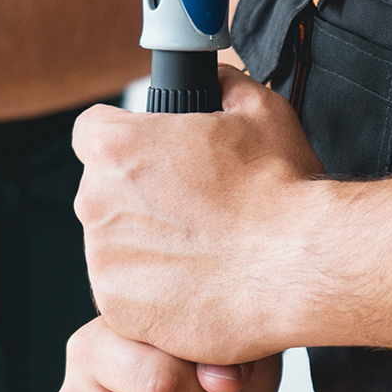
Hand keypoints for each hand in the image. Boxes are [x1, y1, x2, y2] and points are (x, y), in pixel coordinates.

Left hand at [73, 68, 328, 365]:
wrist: (299, 267)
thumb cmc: (279, 189)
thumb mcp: (258, 108)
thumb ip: (221, 84)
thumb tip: (214, 81)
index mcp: (116, 148)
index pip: (92, 131)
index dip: (125, 139)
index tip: (149, 155)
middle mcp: (96, 202)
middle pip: (102, 189)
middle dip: (137, 194)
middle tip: (190, 204)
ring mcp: (104, 261)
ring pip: (113, 243)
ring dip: (144, 242)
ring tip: (200, 246)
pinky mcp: (118, 309)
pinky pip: (126, 292)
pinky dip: (152, 289)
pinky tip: (196, 280)